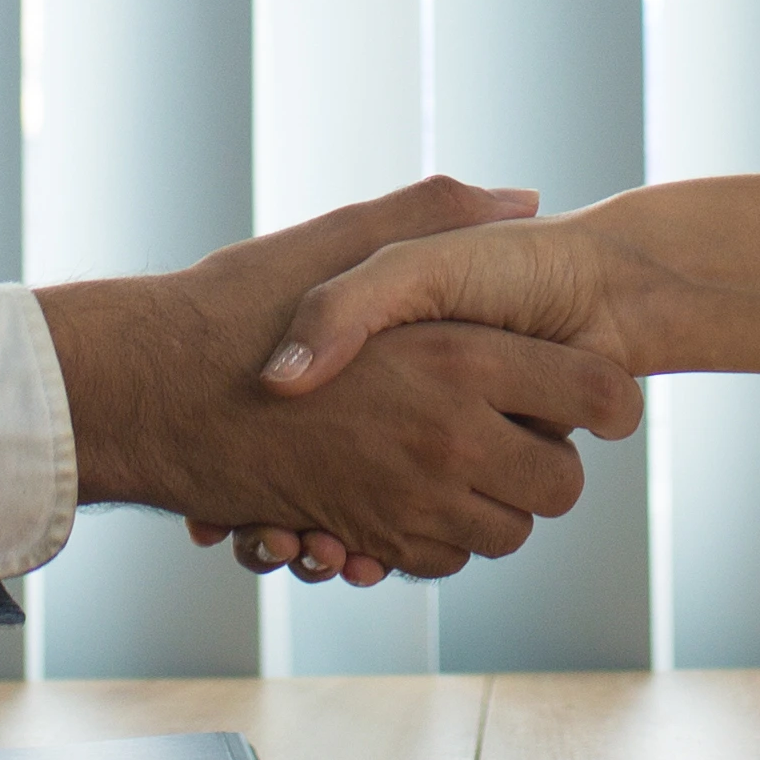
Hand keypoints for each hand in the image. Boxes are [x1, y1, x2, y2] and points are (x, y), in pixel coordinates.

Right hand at [46, 179, 642, 576]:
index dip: (608, 398)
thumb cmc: (244, 303)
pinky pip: (441, 558)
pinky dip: (434, 536)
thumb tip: (524, 201)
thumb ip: (441, 213)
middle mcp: (448, 438)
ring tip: (456, 453)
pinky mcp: (371, 542)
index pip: (600, 397)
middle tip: (521, 427)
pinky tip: (404, 488)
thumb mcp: (351, 240)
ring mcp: (410, 501)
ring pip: (506, 530)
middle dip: (550, 460)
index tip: (595, 391)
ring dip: (493, 502)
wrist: (151, 392)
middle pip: (562, 483)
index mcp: (461, 356)